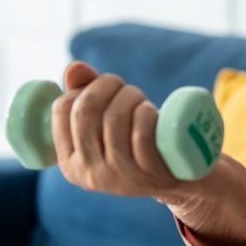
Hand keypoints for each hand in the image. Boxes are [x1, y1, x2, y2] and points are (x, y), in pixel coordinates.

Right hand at [51, 62, 186, 201]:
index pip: (62, 109)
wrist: (183, 175)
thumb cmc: (138, 142)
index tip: (105, 88)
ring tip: (141, 101)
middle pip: (86, 111)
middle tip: (126, 89)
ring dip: (131, 97)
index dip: (85, 87)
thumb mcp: (107, 125)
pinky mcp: (150, 176)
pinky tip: (152, 112)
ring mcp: (120, 177)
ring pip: (114, 120)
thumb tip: (75, 68)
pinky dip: (147, 114)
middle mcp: (90, 173)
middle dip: (108, 86)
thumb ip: (86, 95)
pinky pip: (142, 136)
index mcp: (69, 161)